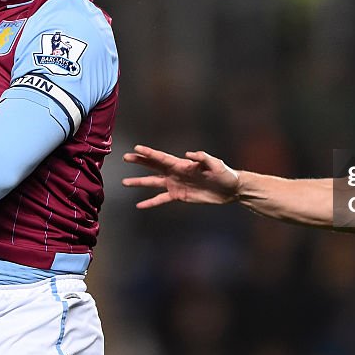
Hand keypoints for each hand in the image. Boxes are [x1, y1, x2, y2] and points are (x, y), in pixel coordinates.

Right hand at [123, 144, 240, 208]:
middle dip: (139, 161)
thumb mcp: (216, 165)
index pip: (162, 157)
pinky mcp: (179, 196)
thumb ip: (203, 158)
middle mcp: (176, 172)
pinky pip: (161, 199)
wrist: (230, 189)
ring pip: (153, 183)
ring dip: (139, 182)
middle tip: (125, 157)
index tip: (136, 148)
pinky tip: (140, 205)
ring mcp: (176, 184)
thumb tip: (189, 154)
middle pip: (153, 166)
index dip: (149, 153)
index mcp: (182, 164)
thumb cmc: (225, 174)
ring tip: (125, 182)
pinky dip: (151, 202)